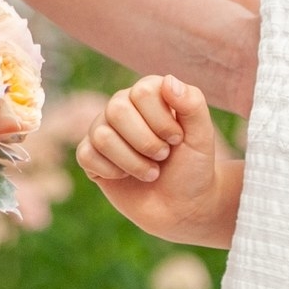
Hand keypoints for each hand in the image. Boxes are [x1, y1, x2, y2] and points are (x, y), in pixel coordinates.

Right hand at [77, 73, 227, 237]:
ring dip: (133, 163)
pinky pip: (86, 155)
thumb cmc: (193, 167)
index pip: (142, 92)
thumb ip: (192, 104)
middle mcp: (122, 106)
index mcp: (148, 94)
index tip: (177, 139)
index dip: (161, 121)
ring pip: (102, 136)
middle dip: (146, 142)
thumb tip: (168, 81)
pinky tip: (126, 177)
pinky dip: (113, 172)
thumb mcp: (202, 136)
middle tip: (162, 157)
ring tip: (151, 172)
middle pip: (116, 110)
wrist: (183, 207)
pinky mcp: (90, 156)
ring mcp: (102, 130)